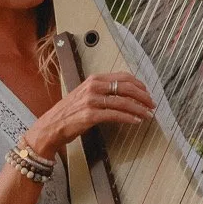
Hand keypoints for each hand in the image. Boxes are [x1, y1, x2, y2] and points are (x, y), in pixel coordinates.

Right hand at [25, 68, 155, 159]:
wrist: (51, 127)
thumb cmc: (68, 113)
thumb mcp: (84, 95)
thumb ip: (102, 92)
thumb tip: (123, 95)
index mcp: (93, 80)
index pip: (122, 77)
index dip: (138, 84)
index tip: (147, 92)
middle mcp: (93, 87)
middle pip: (126, 87)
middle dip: (143, 96)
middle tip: (151, 104)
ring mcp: (91, 101)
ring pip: (123, 102)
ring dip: (139, 108)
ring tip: (147, 114)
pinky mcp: (90, 115)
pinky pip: (115, 115)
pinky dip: (128, 117)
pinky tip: (136, 121)